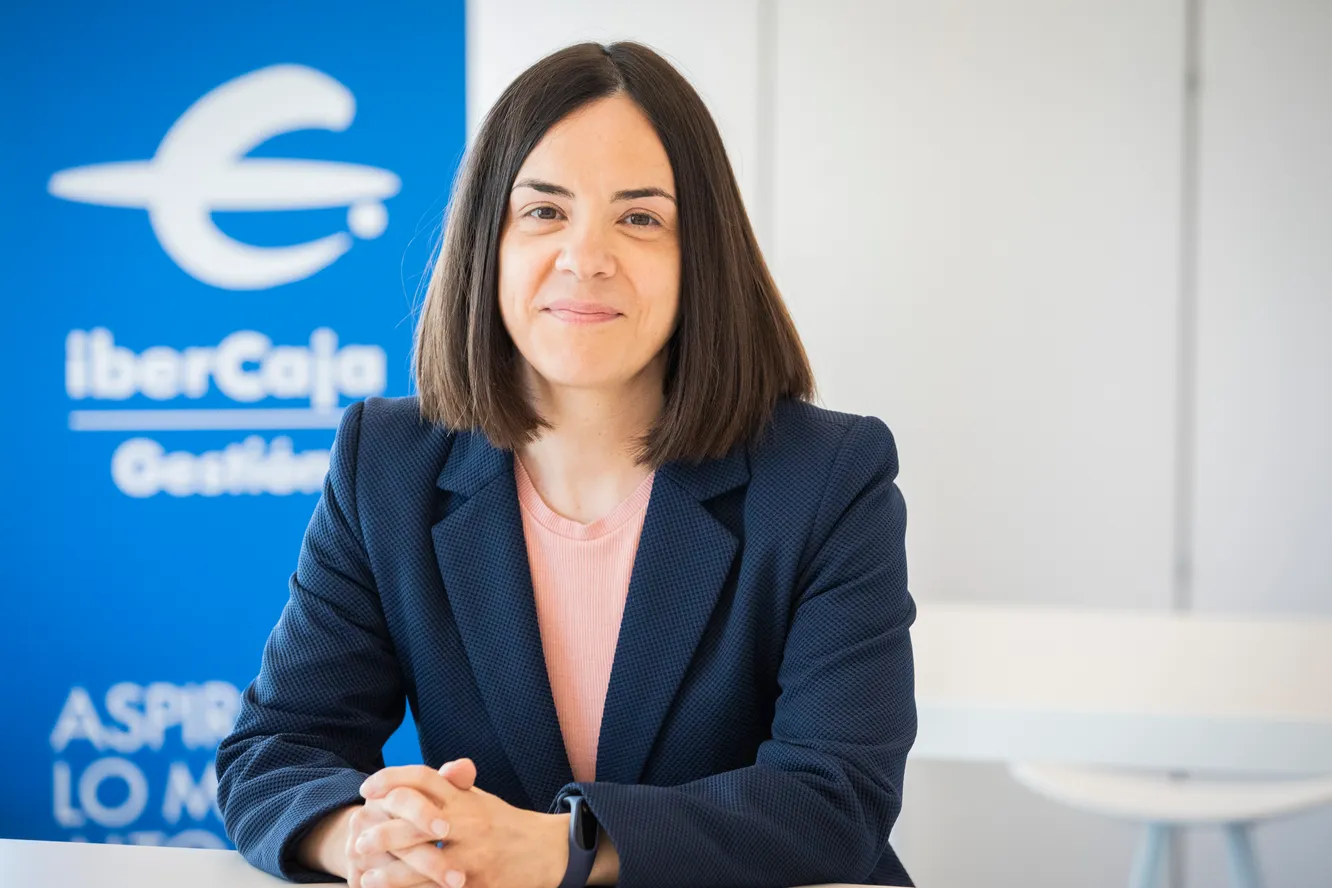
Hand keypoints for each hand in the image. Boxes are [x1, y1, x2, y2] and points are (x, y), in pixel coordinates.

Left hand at [357, 763, 569, 887]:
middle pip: (416, 821)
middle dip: (382, 832)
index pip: (424, 779)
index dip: (392, 779)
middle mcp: (468, 821)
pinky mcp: (480, 883)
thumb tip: (420, 779)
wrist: (550, 850)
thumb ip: (452, 789)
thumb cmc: (508, 825)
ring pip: (424, 862)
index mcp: (464, 798)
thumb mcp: (481, 800)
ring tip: (368, 876)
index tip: (367, 789)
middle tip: (359, 841)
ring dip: (391, 872)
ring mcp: (474, 854)